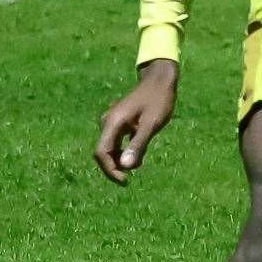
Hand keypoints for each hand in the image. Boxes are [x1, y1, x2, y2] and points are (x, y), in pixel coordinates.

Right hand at [94, 59, 177, 184]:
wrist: (159, 80)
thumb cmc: (158, 100)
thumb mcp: (151, 124)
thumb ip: (138, 144)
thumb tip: (125, 167)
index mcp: (112, 122)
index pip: (101, 152)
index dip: (110, 170)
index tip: (125, 180)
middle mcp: (108, 122)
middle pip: (103, 152)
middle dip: (114, 167)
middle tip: (129, 179)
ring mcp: (112, 122)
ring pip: (110, 148)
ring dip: (120, 160)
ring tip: (138, 165)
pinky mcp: (119, 122)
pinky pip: (116, 142)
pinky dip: (124, 151)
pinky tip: (138, 156)